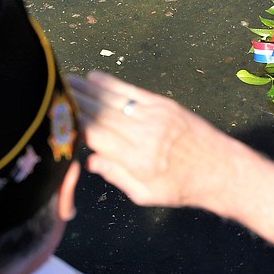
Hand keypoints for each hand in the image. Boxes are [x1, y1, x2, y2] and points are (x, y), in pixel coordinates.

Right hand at [68, 70, 240, 210]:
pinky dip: (111, 84)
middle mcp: (144, 134)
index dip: (72, 124)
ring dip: (87, 88)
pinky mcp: (166, 105)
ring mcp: (156, 116)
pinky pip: (132, 91)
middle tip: (51, 93)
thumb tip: (90, 159)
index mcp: (137, 159)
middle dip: (74, 101)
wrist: (222, 170)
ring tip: (66, 82)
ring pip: (113, 98)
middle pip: (100, 112)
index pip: (95, 135)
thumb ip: (116, 176)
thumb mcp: (146, 195)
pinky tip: (95, 78)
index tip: (55, 117)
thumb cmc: (183, 188)